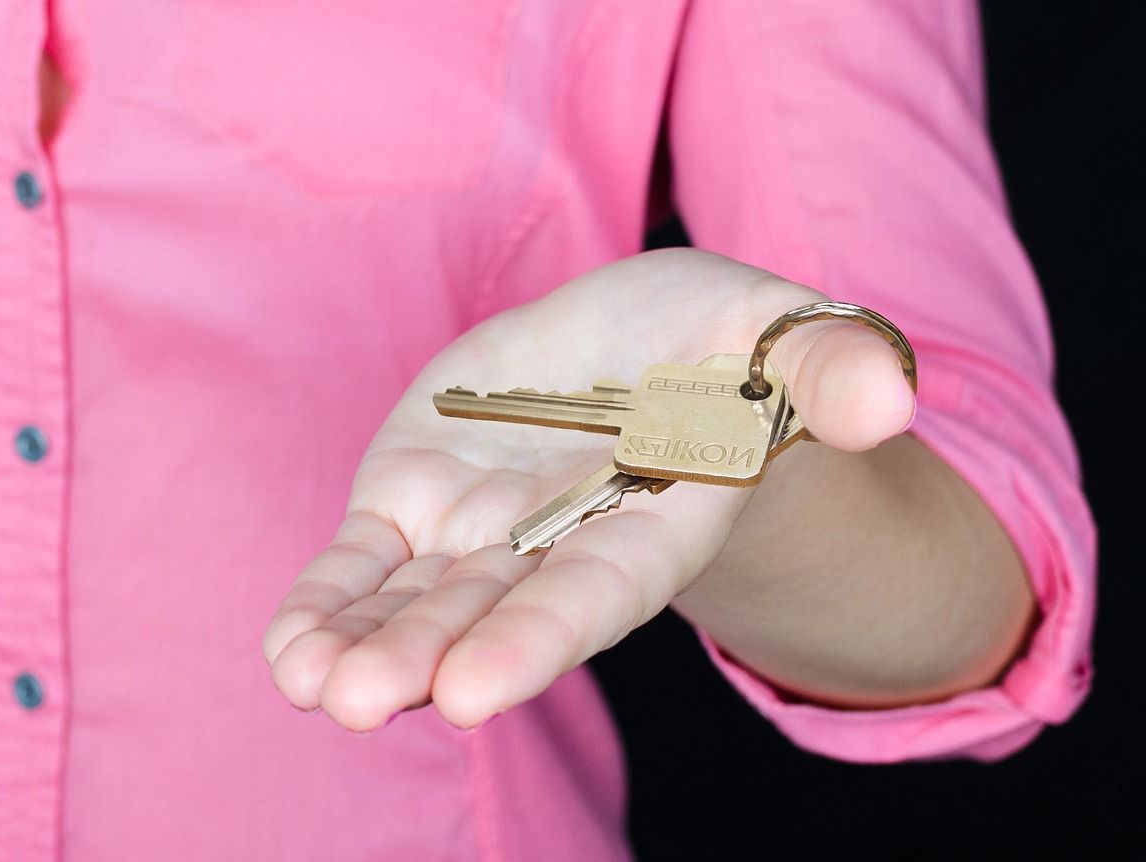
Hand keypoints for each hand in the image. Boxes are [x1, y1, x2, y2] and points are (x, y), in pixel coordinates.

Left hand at [262, 249, 914, 730]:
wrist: (643, 350)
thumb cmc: (725, 347)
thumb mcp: (782, 335)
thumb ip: (826, 370)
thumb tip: (892, 398)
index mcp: (648, 523)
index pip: (593, 590)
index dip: (538, 636)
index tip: (473, 691)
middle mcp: (557, 547)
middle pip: (492, 610)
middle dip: (429, 656)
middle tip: (363, 703)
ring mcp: (479, 531)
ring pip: (416, 601)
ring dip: (363, 645)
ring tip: (311, 686)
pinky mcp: (417, 498)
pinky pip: (366, 563)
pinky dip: (330, 603)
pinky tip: (293, 650)